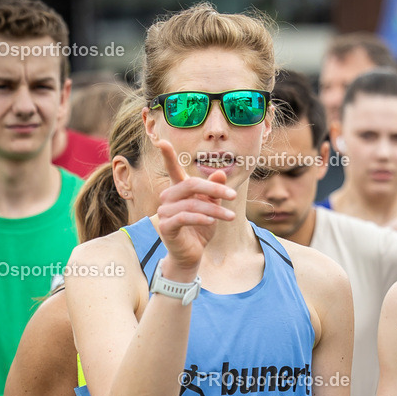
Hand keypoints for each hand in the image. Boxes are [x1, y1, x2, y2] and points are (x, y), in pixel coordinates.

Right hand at [154, 139, 236, 273]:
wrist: (193, 254)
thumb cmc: (201, 228)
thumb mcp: (212, 207)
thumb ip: (215, 191)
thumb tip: (220, 173)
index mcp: (179, 190)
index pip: (173, 170)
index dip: (167, 156)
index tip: (162, 141)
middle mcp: (168, 197)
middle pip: (190, 184)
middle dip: (214, 189)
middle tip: (234, 196)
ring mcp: (164, 212)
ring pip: (192, 204)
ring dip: (215, 210)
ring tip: (231, 217)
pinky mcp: (166, 227)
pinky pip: (184, 218)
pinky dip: (201, 218)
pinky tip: (213, 222)